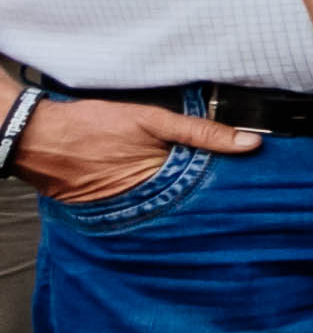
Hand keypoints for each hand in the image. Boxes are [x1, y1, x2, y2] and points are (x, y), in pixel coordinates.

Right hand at [12, 95, 265, 204]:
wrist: (37, 139)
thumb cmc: (91, 125)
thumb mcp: (150, 120)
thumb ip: (200, 132)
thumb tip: (251, 143)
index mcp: (161, 181)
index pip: (210, 191)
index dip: (232, 186)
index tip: (256, 183)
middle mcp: (147, 202)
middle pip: (193, 203)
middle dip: (213, 198)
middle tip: (243, 194)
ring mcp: (130, 210)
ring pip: (172, 209)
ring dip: (188, 202)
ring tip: (214, 198)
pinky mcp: (115, 212)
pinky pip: (147, 211)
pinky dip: (160, 204)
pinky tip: (172, 197)